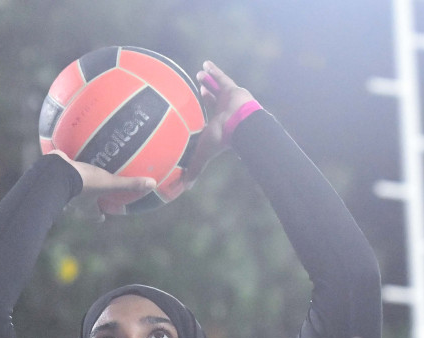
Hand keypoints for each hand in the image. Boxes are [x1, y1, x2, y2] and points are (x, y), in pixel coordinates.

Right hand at [48, 151, 156, 220]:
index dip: (99, 216)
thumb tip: (152, 184)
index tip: (103, 216)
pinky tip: (70, 154)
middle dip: (87, 201)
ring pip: (70, 189)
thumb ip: (129, 185)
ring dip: (75, 185)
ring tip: (81, 175)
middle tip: (94, 196)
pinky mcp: (55, 174)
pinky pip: (63, 171)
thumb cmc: (84, 183)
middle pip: (81, 205)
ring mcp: (62, 188)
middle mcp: (73, 201)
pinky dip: (66, 166)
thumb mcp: (109, 183)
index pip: (94, 215)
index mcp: (86, 206)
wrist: (56, 173)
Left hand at [186, 61, 256, 180]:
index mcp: (218, 126)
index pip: (209, 120)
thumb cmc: (223, 140)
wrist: (240, 125)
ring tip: (199, 73)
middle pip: (213, 101)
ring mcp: (228, 100)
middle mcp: (223, 112)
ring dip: (208, 81)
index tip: (196, 111)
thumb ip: (194, 169)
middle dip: (207, 95)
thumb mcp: (203, 153)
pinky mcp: (232, 89)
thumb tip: (183, 188)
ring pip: (217, 88)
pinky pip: (221, 77)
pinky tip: (205, 63)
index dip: (203, 115)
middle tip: (199, 87)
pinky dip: (213, 70)